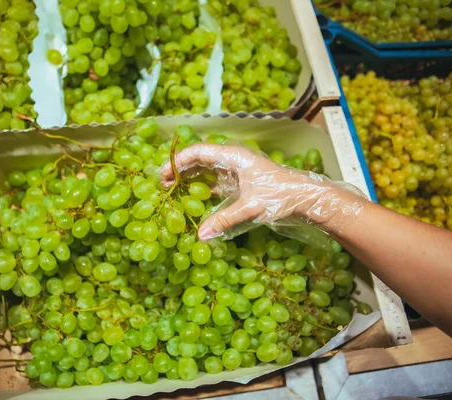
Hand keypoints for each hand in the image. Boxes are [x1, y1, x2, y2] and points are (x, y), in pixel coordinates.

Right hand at [160, 144, 366, 241]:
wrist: (307, 199)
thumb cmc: (280, 196)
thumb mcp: (250, 209)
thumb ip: (224, 221)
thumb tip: (201, 236)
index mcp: (234, 157)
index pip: (199, 152)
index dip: (178, 161)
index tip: (162, 173)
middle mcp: (234, 160)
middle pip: (201, 159)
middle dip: (180, 170)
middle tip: (161, 183)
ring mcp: (238, 171)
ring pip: (208, 170)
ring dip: (190, 178)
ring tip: (173, 190)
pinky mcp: (242, 182)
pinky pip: (217, 181)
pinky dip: (203, 187)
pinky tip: (195, 198)